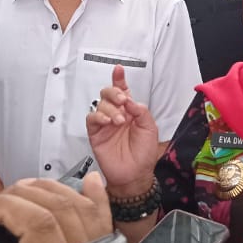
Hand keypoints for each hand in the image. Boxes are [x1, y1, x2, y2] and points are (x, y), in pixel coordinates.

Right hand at [87, 65, 160, 189]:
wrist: (135, 174)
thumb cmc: (143, 154)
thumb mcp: (150, 129)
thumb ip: (142, 112)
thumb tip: (131, 100)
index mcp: (130, 111)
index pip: (123, 91)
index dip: (119, 79)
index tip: (119, 69)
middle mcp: (117, 114)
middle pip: (108, 94)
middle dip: (114, 92)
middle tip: (122, 100)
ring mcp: (105, 124)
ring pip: (100, 104)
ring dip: (110, 109)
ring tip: (119, 121)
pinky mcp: (96, 133)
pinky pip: (92, 119)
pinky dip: (98, 117)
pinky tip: (107, 122)